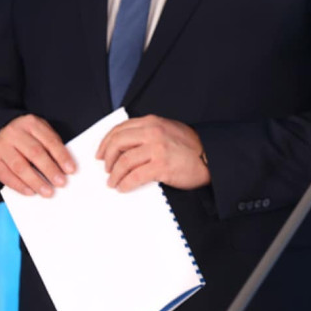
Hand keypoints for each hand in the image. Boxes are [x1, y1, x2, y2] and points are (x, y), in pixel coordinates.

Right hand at [0, 114, 75, 197]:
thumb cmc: (26, 137)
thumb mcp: (39, 133)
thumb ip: (51, 146)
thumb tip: (65, 168)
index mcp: (30, 123)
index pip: (49, 141)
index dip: (61, 156)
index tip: (71, 170)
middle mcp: (13, 133)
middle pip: (35, 153)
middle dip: (50, 170)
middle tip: (61, 183)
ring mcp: (0, 146)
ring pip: (20, 166)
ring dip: (36, 181)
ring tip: (48, 192)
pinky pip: (6, 176)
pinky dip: (19, 186)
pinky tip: (31, 192)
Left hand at [95, 115, 209, 191]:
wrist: (210, 157)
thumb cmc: (190, 146)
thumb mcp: (167, 129)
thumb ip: (147, 132)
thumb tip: (124, 146)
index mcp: (152, 122)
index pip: (120, 129)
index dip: (106, 143)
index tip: (101, 153)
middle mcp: (153, 132)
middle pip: (117, 143)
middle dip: (107, 158)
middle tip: (106, 169)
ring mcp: (157, 149)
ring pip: (124, 161)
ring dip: (114, 175)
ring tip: (113, 182)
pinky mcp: (161, 166)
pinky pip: (134, 176)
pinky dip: (125, 184)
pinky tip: (123, 187)